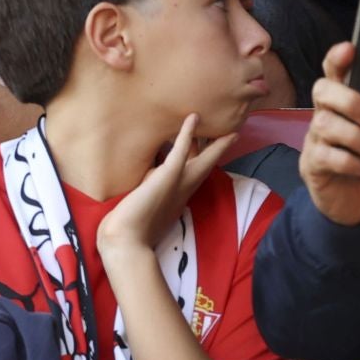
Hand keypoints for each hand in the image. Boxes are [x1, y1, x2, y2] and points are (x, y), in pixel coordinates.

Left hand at [95, 114, 234, 258]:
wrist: (127, 241)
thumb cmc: (130, 229)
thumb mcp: (144, 208)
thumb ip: (149, 195)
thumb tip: (148, 181)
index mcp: (178, 199)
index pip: (194, 176)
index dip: (203, 164)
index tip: (210, 154)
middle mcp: (183, 190)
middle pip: (206, 166)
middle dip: (219, 151)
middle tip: (232, 135)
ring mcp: (178, 182)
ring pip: (202, 159)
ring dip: (213, 142)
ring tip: (226, 126)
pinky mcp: (168, 175)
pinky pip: (180, 150)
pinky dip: (187, 133)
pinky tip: (193, 117)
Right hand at [300, 43, 359, 226]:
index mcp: (349, 100)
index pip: (337, 69)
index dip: (339, 56)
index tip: (351, 49)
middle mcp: (329, 114)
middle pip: (323, 89)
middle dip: (348, 98)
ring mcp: (318, 138)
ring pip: (324, 122)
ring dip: (353, 135)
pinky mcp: (315, 163)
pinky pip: (324, 155)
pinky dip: (347, 160)